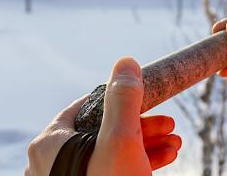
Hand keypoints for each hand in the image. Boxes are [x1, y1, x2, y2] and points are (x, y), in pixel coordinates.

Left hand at [25, 58, 181, 175]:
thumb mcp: (121, 140)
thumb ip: (123, 99)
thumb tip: (125, 62)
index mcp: (51, 142)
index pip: (87, 104)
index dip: (122, 97)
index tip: (149, 97)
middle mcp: (53, 161)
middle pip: (103, 129)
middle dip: (144, 125)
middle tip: (170, 125)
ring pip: (109, 152)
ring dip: (146, 144)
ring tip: (176, 144)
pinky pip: (109, 171)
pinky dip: (136, 163)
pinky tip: (165, 160)